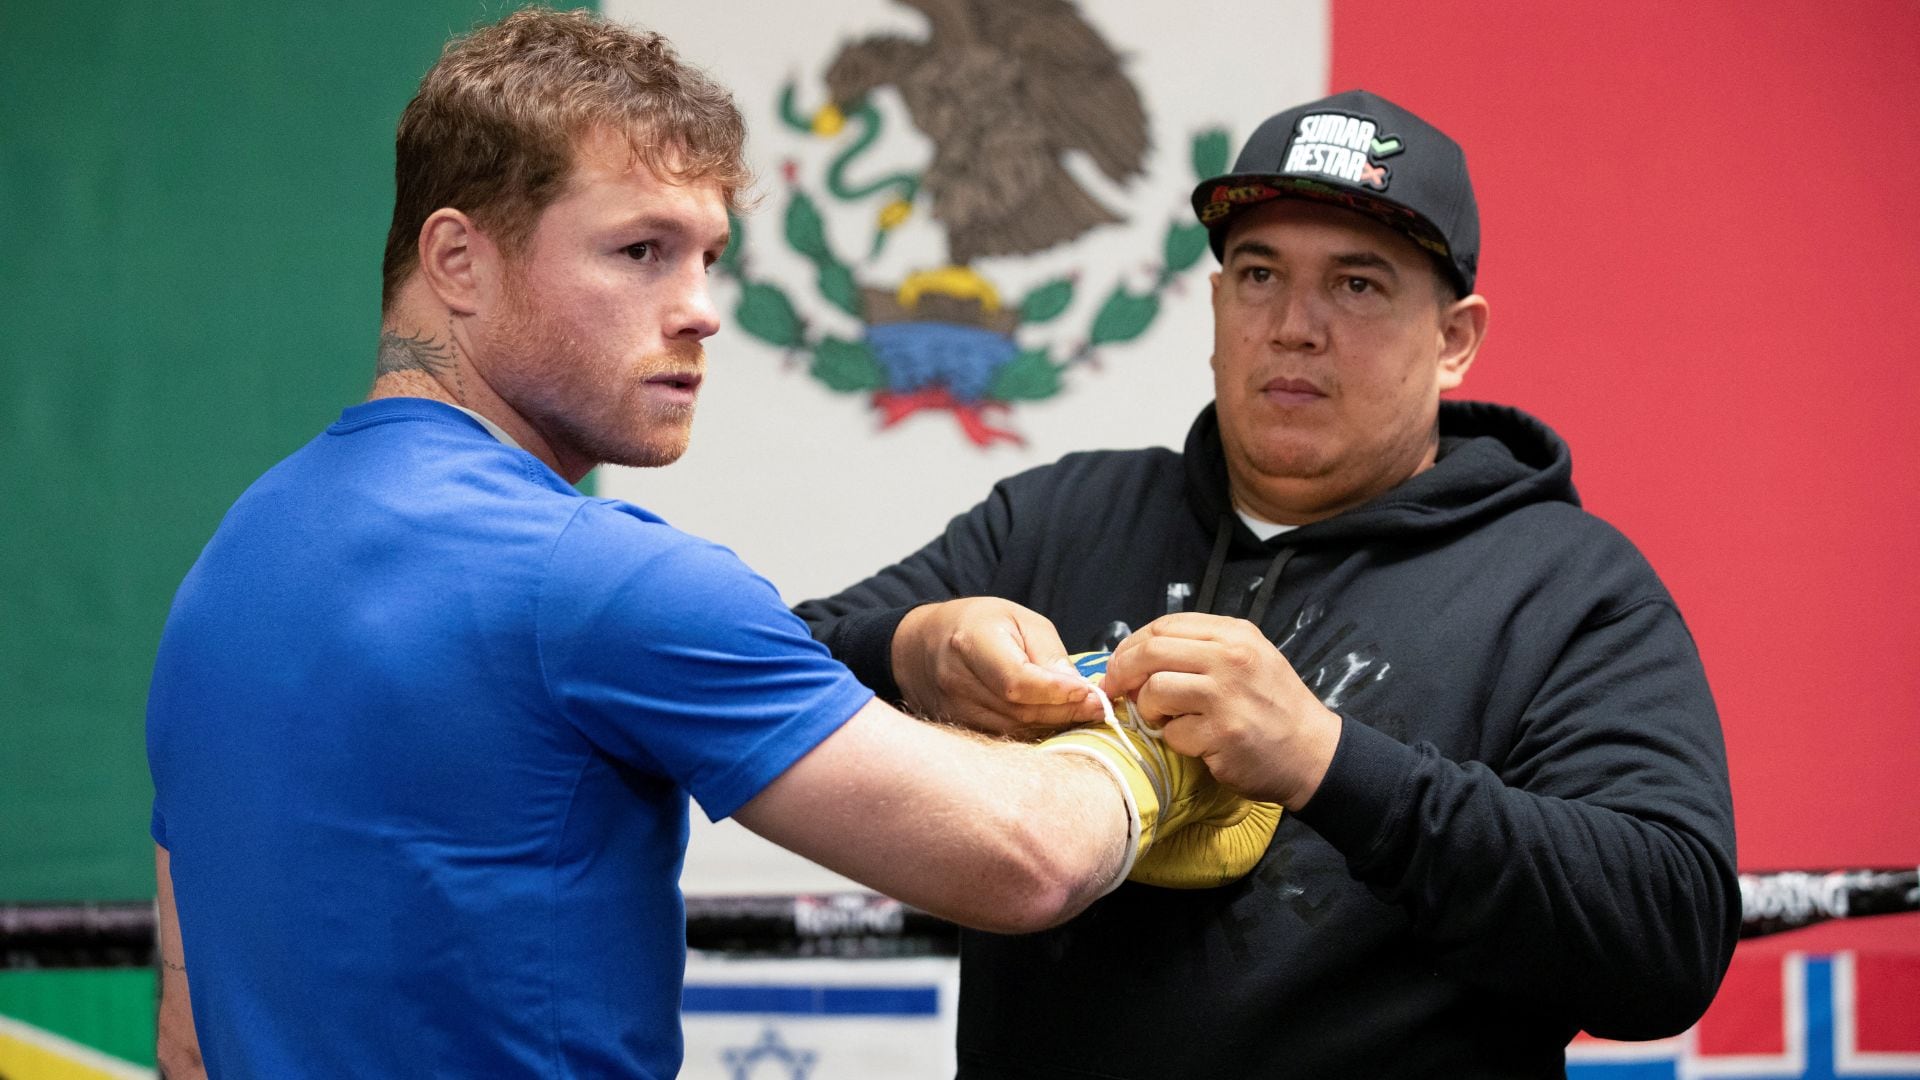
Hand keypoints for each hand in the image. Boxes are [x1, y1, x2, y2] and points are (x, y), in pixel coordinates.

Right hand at [892, 598, 1104, 737]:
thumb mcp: (1018, 618)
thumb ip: (1048, 652)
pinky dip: (1031, 732)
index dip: (1056, 692)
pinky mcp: (955, 727)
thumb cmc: (977, 624)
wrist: (922, 644)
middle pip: (1018, 709)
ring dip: (1051, 725)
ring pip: (1012, 729)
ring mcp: (951, 709)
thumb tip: (1077, 688)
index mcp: (971, 641)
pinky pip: (1001, 737)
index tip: (1089, 693)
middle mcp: (956, 680)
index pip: (1016, 680)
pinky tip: (1051, 722)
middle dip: (1063, 711)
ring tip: (1080, 713)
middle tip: (1096, 707)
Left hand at [1103, 612, 1341, 808]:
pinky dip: (1176, 740)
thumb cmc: (1274, 706)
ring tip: (1167, 719)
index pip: (1165, 626)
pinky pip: (1173, 733)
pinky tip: (1198, 742)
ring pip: (1155, 690)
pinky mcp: (1222, 733)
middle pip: (1151, 652)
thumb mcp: (1248, 659)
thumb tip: (1136, 659)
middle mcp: (1231, 658)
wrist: (1314, 752)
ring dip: (1149, 710)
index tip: (1120, 664)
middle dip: (1123, 672)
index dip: (1132, 645)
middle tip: (1116, 691)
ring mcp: (1226, 695)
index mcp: (1235, 634)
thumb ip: (1199, 652)